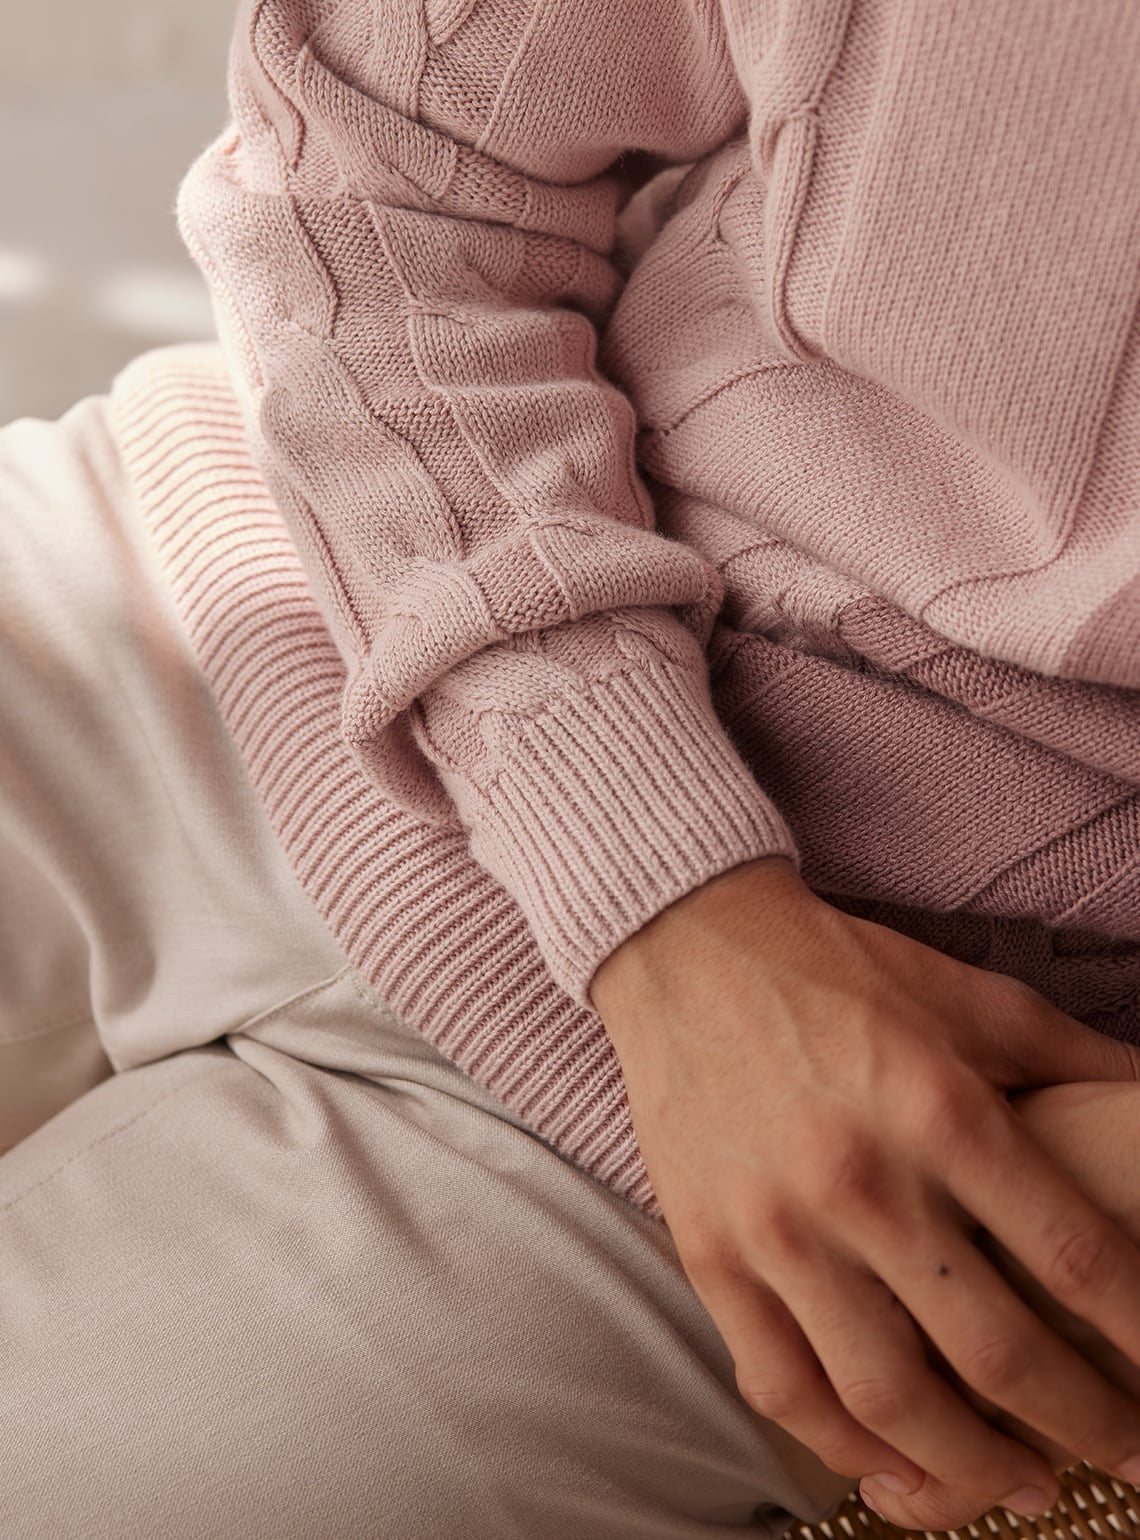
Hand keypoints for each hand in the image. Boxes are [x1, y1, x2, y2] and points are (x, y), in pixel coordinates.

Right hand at [588, 857, 1139, 1516]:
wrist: (688, 951)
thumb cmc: (839, 971)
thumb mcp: (970, 996)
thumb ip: (1074, 1056)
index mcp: (940, 1107)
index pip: (1074, 1255)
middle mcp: (861, 1178)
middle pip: (996, 1349)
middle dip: (1082, 1422)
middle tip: (1124, 1455)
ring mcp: (778, 1226)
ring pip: (888, 1395)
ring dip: (974, 1466)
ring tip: (1026, 1486)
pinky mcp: (710, 1253)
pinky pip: (782, 1385)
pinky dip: (845, 1446)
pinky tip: (892, 1464)